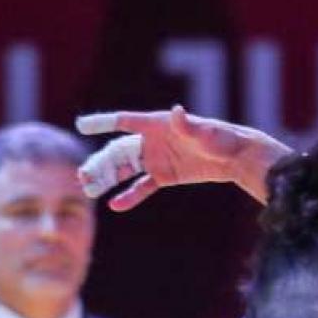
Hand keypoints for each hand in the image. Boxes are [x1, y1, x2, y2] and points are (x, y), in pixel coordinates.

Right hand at [74, 107, 289, 211]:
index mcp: (157, 124)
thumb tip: (177, 112)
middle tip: (83, 176)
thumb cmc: (222, 139)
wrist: (236, 157)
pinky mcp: (165, 176)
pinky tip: (114, 205)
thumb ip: (189, 126)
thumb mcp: (206, 133)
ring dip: (107, 179)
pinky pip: (142, 186)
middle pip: (119, 151)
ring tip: (89, 189)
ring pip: (125, 169)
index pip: (124, 121)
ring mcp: (157, 159)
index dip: (103, 123)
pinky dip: (130, 195)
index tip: (81, 125)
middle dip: (100, 163)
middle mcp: (152, 140)